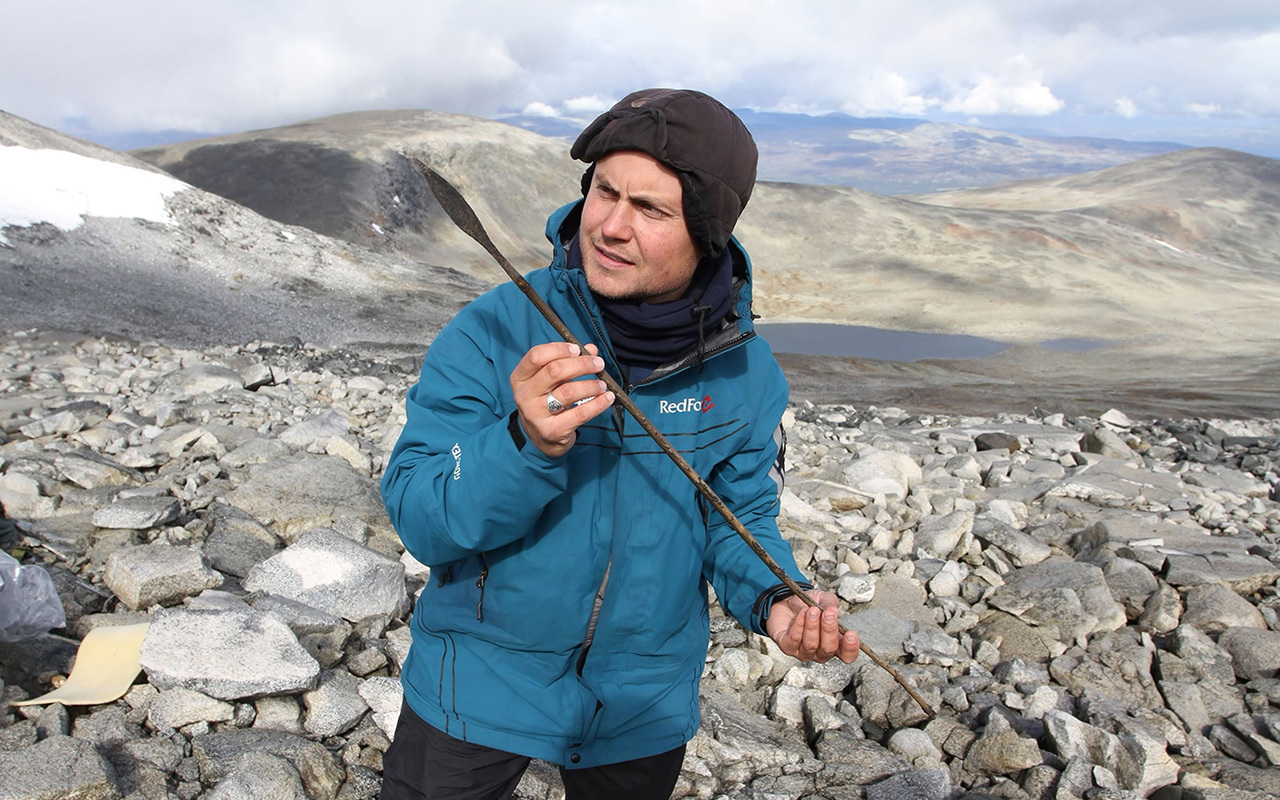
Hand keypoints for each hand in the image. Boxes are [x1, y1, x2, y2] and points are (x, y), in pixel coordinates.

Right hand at [510, 342, 614, 456]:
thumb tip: (591, 349)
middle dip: (581, 364)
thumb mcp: (550, 381)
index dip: (559, 349)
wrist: (540, 439)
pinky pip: (580, 413)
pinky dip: (598, 404)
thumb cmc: (546, 402)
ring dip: (591, 385)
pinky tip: (607, 398)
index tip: (578, 349)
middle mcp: (524, 395)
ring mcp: (536, 414)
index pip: (536, 356)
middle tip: (598, 364)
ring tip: (602, 384)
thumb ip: (568, 362)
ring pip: (568, 392)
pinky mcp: (552, 431)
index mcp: (520, 378)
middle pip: (554, 371)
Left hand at [766, 590, 859, 663]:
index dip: (851, 648)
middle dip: (829, 630)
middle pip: (828, 649)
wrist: (785, 602)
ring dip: (812, 626)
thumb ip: (830, 604)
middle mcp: (819, 652)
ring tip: (812, 610)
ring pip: (811, 645)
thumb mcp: (823, 599)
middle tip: (827, 614)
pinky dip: (799, 625)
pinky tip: (802, 614)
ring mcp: (803, 652)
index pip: (847, 655)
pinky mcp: (787, 647)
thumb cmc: (808, 605)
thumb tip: (833, 611)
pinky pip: (794, 640)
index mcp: (834, 643)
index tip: (851, 634)